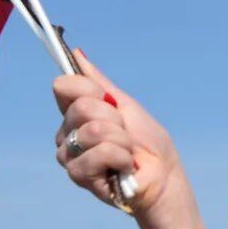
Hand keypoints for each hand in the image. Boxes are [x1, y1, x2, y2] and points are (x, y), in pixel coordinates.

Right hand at [52, 52, 185, 221]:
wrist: (164, 176)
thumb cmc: (148, 144)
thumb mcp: (126, 105)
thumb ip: (99, 82)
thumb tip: (76, 52)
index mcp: (75, 114)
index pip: (63, 86)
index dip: (90, 90)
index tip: (111, 102)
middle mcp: (66, 133)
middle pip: (82, 107)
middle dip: (115, 119)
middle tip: (126, 135)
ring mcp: (70, 155)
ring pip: (93, 130)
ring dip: (122, 140)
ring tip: (128, 153)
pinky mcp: (78, 175)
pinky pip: (100, 152)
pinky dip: (122, 158)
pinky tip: (124, 168)